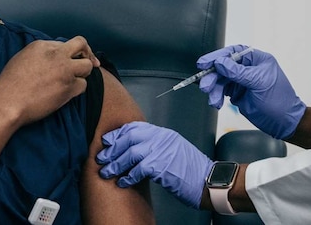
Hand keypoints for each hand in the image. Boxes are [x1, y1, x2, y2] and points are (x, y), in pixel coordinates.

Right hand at [0, 36, 99, 125]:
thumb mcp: (21, 58)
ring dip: (83, 73)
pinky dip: (77, 89)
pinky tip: (67, 93)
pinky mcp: (69, 87)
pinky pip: (83, 85)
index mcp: (43, 45)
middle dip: (87, 52)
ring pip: (87, 66)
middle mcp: (57, 54)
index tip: (68, 60)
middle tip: (90, 61)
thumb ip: (40, 54)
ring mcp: (65, 70)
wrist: (8, 103)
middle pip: (82, 44)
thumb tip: (51, 57)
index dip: (67, 53)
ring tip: (73, 80)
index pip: (64, 44)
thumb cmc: (10, 84)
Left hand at [96, 122, 212, 208]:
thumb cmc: (191, 171)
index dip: (118, 134)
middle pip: (129, 137)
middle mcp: (162, 138)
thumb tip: (136, 152)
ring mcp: (162, 150)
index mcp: (164, 134)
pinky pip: (138, 169)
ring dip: (115, 163)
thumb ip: (157, 147)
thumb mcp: (174, 151)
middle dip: (113, 148)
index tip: (107, 141)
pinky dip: (128, 176)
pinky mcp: (162, 166)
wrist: (208, 181)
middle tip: (102, 158)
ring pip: (130, 152)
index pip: (135, 127)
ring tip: (106, 172)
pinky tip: (123, 182)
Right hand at [197, 45, 305, 139]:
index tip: (204, 63)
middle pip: (224, 67)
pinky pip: (222, 91)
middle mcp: (248, 68)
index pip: (233, 52)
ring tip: (213, 100)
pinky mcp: (237, 93)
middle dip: (213, 76)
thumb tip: (220, 62)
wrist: (284, 123)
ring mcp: (242, 81)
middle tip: (205, 85)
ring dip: (214, 89)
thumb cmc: (279, 101)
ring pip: (221, 80)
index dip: (217, 56)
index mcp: (257, 60)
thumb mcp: (258, 83)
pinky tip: (216, 102)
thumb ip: (237, 72)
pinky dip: (217, 96)